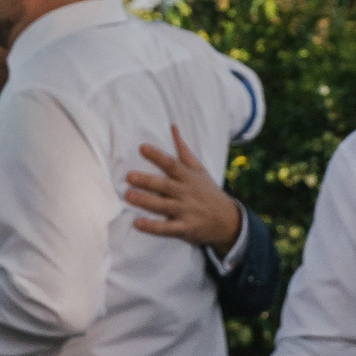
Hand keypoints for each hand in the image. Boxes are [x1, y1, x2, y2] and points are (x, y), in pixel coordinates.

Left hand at [123, 127, 243, 251]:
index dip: (157, 156)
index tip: (142, 147)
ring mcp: (186, 211)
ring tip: (128, 195)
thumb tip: (173, 127)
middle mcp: (186, 193)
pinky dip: (152, 227)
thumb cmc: (207, 191)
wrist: (227, 220)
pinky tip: (137, 223)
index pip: (172, 164)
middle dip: (147, 181)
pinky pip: (167, 228)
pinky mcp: (185, 228)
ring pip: (163, 206)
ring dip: (145, 201)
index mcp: (188, 177)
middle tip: (129, 176)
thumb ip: (183, 150)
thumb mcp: (199, 169)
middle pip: (165, 185)